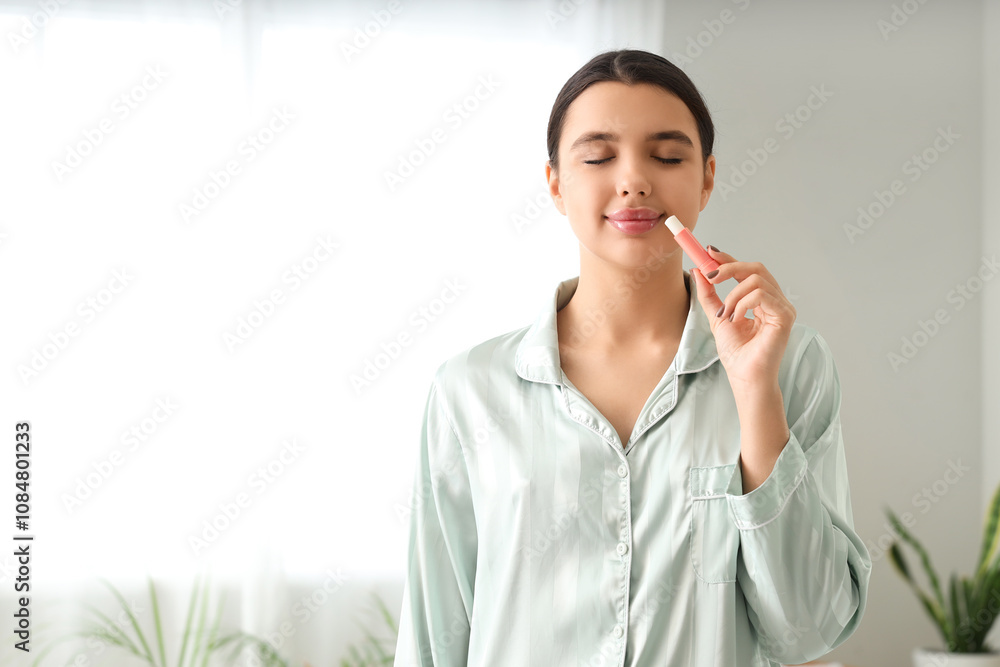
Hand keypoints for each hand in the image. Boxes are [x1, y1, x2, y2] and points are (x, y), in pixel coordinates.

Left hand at [691, 247, 795, 389]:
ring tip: (726, 314)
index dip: (729, 259)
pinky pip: (761, 294)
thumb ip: (709, 294)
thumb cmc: (736, 353)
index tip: (708, 252)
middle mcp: (775, 300)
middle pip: (755, 268)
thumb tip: (698, 271)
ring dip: (733, 295)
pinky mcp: (785, 316)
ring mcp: (783, 307)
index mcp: (762, 300)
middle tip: (709, 275)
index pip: (747, 270)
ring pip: (756, 279)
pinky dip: (742, 303)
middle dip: (728, 267)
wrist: (744, 377)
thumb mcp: (717, 317)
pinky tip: (737, 319)